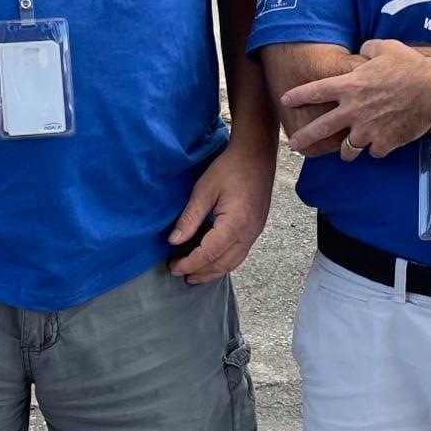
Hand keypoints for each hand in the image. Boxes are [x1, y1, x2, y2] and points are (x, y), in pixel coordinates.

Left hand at [168, 135, 275, 282]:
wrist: (257, 155)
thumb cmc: (230, 168)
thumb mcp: (204, 190)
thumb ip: (189, 218)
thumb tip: (174, 241)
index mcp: (235, 224)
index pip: (209, 253)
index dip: (189, 263)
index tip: (173, 267)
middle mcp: (249, 233)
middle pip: (223, 263)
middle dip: (200, 272)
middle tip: (179, 273)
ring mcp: (255, 232)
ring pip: (234, 262)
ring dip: (213, 271)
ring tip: (194, 275)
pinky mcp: (256, 228)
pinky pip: (240, 253)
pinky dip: (224, 262)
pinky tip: (212, 261)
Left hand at [280, 40, 430, 158]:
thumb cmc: (410, 65)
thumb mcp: (384, 47)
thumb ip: (367, 49)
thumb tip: (362, 51)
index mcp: (349, 86)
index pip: (314, 91)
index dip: (297, 96)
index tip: (285, 101)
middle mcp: (353, 110)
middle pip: (320, 128)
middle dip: (304, 137)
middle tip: (294, 144)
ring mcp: (367, 129)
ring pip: (347, 149)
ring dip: (346, 151)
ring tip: (346, 153)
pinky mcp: (384, 143)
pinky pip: (374, 152)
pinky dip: (376, 149)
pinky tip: (381, 145)